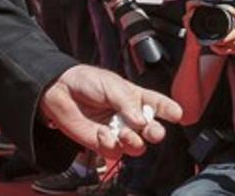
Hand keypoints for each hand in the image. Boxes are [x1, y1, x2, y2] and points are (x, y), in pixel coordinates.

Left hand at [41, 64, 181, 158]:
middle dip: (156, 133)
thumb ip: (127, 102)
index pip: (159, 106)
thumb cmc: (85, 81)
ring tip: (123, 132)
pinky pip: (115, 152)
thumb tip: (141, 121)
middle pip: (153, 131)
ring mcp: (118, 131)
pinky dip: (111, 144)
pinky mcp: (103, 143)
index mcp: (136, 98)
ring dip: (134, 142)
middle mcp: (131, 117)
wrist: (58, 90)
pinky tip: (102, 133)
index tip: (176, 114)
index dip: (170, 110)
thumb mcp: (110, 84)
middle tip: (151, 130)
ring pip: (138, 147)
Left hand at [209, 6, 234, 56]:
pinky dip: (218, 51)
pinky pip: (224, 53)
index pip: (222, 40)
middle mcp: (234, 44)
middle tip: (207, 37)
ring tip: (210, 42)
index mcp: (234, 36)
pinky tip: (215, 47)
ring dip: (214, 48)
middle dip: (212, 42)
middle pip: (219, 46)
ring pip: (221, 51)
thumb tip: (230, 8)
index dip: (215, 39)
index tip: (210, 35)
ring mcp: (234, 49)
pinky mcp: (234, 52)